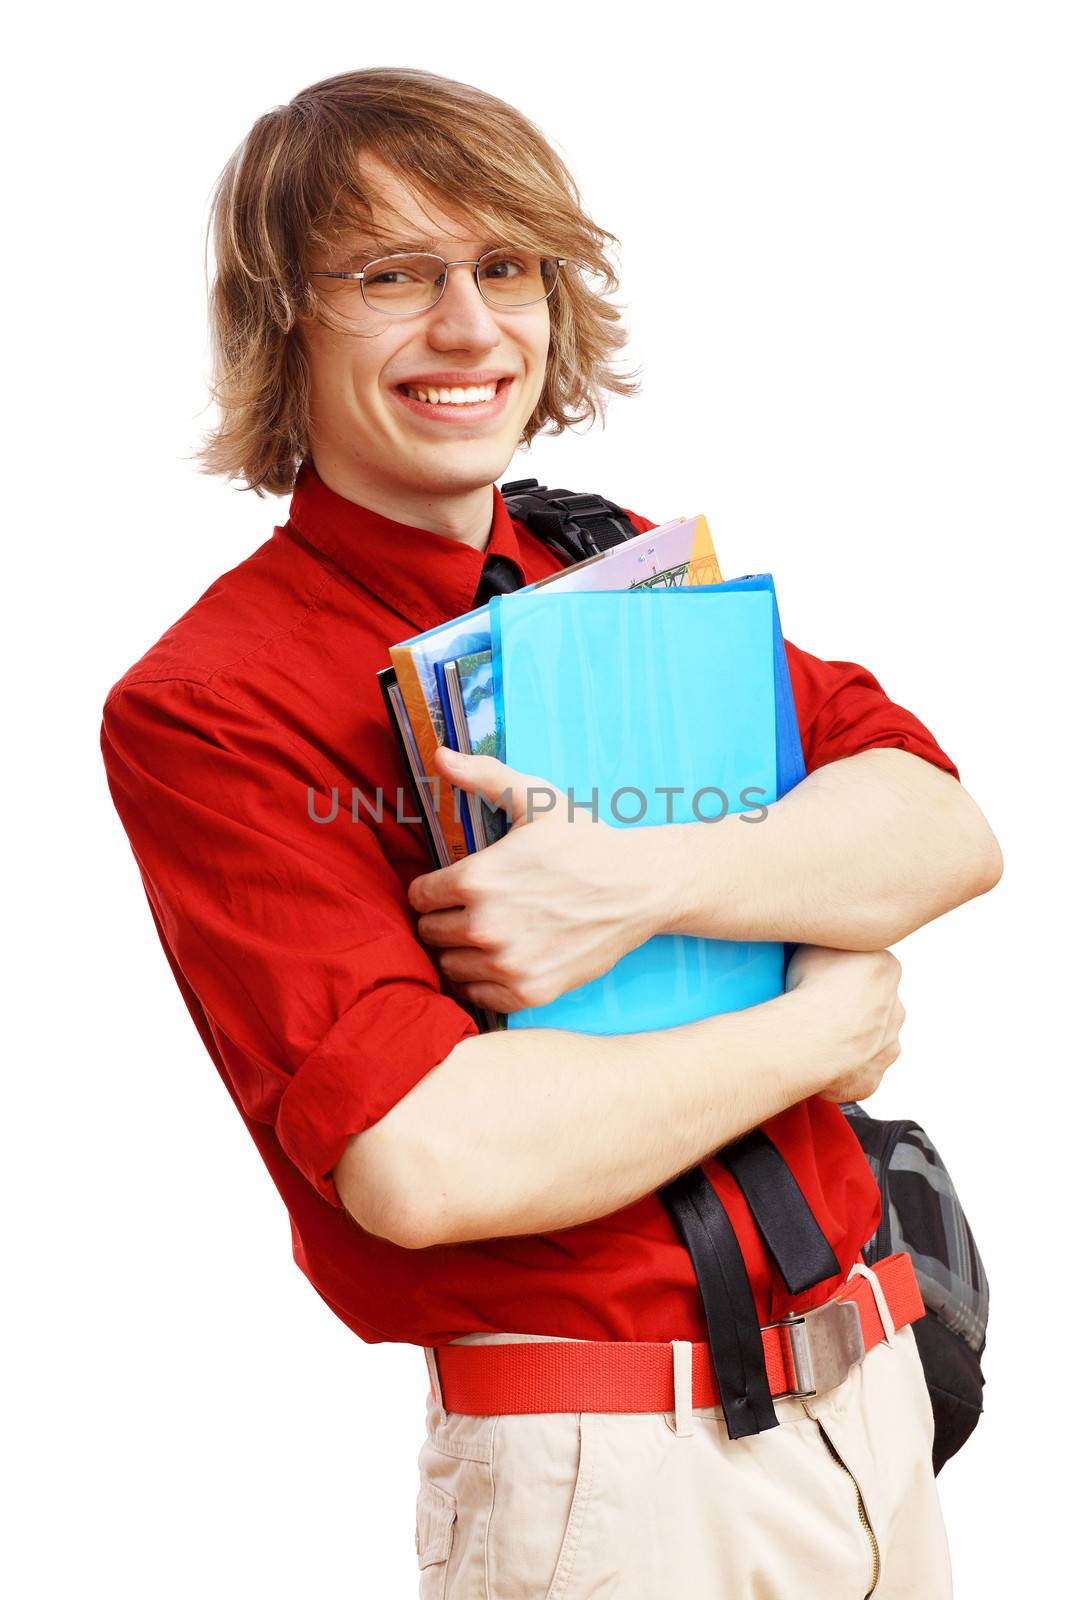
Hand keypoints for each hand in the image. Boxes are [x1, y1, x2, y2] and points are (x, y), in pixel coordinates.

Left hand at [406, 745, 663, 1012]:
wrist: (640, 887)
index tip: (452, 886)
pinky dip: (483, 981)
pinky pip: (478, 996)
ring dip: (461, 951)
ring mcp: (508, 964)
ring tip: (488, 932)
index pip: (418, 897)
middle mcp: (486, 927)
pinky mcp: (529, 992)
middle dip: (443, 918)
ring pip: (450, 967)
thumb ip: (483, 776)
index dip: (431, 888)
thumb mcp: (536, 798)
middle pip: (429, 933)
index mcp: (477, 879)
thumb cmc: (586, 842)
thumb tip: (440, 754)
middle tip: (472, 908)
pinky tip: (502, 958)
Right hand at [785, 944, 904, 1101]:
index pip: (869, 966)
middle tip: (814, 1008)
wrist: (809, 1039)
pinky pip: (854, 1073)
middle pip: (872, 1005)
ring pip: (867, 1041)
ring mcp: (886, 1047)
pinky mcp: (871, 1080)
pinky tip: (814, 1062)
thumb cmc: (811, 987)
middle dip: (848, 1008)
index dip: (841, 972)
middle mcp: (895, 1009)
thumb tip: (819, 936)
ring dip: (846, 1040)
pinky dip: (838, 1070)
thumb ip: (827, 940)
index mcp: (887, 969)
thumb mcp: (816, 941)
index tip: (820, 977)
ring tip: (811, 1037)